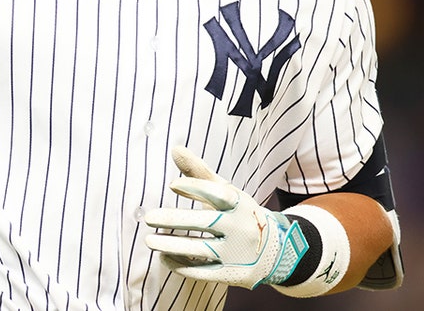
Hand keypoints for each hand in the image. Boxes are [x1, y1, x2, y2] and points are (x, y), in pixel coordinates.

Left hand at [143, 146, 308, 288]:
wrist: (274, 251)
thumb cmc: (240, 215)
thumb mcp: (226, 192)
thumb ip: (199, 172)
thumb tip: (175, 149)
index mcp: (240, 204)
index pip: (218, 193)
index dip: (195, 186)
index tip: (172, 185)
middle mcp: (241, 227)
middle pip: (205, 222)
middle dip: (173, 220)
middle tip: (148, 217)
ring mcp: (237, 253)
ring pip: (200, 250)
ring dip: (171, 245)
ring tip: (149, 240)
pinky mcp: (233, 274)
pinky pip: (202, 272)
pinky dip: (180, 265)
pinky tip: (164, 257)